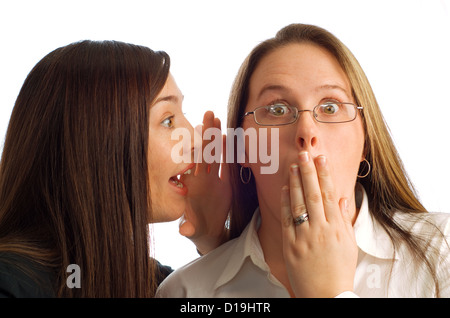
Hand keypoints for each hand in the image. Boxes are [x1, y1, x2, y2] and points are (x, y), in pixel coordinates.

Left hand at [179, 111, 230, 254]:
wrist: (208, 232)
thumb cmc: (197, 230)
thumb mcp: (193, 230)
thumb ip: (190, 228)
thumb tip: (184, 231)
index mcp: (194, 186)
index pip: (196, 162)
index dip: (198, 147)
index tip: (198, 131)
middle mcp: (203, 179)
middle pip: (205, 152)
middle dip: (207, 133)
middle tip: (208, 113)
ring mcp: (213, 179)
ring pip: (215, 155)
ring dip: (217, 137)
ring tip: (218, 118)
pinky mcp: (223, 183)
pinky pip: (226, 164)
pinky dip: (227, 152)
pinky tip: (228, 138)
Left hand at [280, 151, 356, 296]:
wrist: (326, 296)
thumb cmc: (340, 271)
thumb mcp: (349, 245)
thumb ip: (343, 219)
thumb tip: (341, 197)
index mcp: (337, 228)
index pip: (329, 195)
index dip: (324, 175)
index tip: (321, 158)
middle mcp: (321, 230)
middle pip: (313, 195)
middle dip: (308, 172)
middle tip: (304, 154)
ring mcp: (304, 237)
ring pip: (299, 203)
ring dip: (295, 182)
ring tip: (293, 165)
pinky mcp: (290, 245)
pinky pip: (287, 219)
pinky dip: (285, 202)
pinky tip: (284, 188)